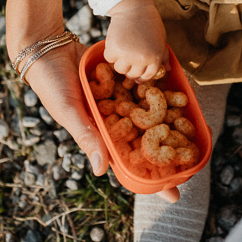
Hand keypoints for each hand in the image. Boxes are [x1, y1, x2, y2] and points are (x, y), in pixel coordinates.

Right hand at [24, 40, 178, 202]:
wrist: (48, 47)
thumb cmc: (52, 86)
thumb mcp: (69, 112)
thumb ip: (87, 137)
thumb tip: (101, 171)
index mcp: (102, 135)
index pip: (131, 161)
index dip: (151, 178)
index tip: (174, 194)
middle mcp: (114, 119)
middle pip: (146, 138)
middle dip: (169, 150)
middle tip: (194, 161)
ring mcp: (120, 99)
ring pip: (148, 112)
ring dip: (167, 116)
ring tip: (191, 127)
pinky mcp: (123, 78)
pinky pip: (144, 86)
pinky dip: (158, 89)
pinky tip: (178, 93)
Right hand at [105, 0, 167, 81]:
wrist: (134, 8)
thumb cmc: (149, 23)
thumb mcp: (161, 40)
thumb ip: (164, 56)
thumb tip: (169, 69)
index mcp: (155, 58)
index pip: (146, 76)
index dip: (140, 75)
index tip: (136, 72)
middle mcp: (142, 59)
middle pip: (132, 75)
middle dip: (130, 67)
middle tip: (128, 55)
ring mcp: (127, 56)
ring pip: (120, 69)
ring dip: (119, 61)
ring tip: (123, 48)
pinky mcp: (114, 50)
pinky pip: (109, 58)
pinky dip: (110, 52)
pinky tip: (116, 41)